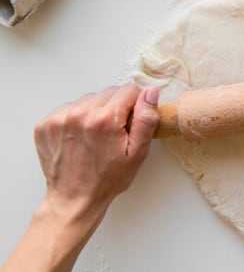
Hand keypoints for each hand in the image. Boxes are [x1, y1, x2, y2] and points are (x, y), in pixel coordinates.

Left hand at [2, 85, 159, 271]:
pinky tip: (80, 137)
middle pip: (108, 92)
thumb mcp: (137, 153)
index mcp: (105, 119)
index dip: (135, 105)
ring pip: (88, 99)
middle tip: (114, 132)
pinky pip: (69, 108)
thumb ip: (146, 119)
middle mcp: (80, 114)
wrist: (74, 199)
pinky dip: (76, 118)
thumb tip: (150, 92)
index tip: (130, 122)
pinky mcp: (45, 124)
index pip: (128, 90)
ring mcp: (59, 118)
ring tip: (96, 136)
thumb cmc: (107, 179)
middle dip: (115, 108)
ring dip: (95, 112)